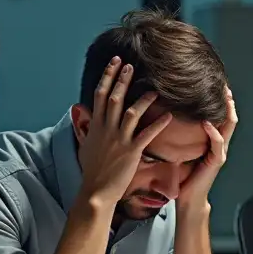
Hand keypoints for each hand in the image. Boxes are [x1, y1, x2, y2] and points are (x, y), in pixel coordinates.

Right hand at [78, 59, 171, 203]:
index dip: (108, 76)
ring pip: (131, 113)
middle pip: (114, 98)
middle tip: (131, 64)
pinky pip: (147, 135)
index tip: (115, 62)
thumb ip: (88, 128)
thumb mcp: (86, 145)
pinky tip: (169, 116)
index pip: (100, 94)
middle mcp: (106, 129)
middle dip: (122, 80)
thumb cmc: (93, 170)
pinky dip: (158, 125)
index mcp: (96, 126)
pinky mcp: (131, 152)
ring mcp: (119, 140)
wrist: (96, 191)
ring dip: (143, 99)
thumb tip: (83, 114)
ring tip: (154, 88)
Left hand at [177, 85, 237, 213]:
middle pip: (230, 119)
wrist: (189, 199)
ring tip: (224, 98)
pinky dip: (213, 132)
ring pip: (228, 128)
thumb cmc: (185, 177)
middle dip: (229, 102)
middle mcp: (220, 146)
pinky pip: (217, 143)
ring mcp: (220, 153)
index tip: (218, 87)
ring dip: (227, 112)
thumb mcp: (185, 152)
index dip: (222, 103)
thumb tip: (171, 118)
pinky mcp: (216, 161)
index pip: (222, 118)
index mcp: (213, 143)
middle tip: (225, 86)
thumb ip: (185, 137)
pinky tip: (206, 122)